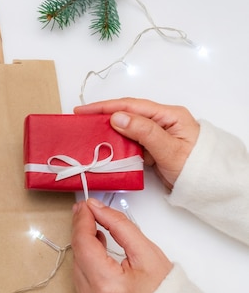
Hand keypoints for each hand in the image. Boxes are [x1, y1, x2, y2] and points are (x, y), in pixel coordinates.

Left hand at [72, 198, 172, 292]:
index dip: (82, 221)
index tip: (85, 206)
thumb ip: (120, 226)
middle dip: (82, 231)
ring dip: (84, 248)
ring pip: (77, 267)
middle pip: (78, 254)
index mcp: (109, 286)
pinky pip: (80, 281)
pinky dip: (86, 265)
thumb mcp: (147, 253)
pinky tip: (95, 254)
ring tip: (95, 233)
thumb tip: (96, 208)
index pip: (83, 244)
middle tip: (87, 212)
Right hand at [74, 97, 199, 188]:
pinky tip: (105, 148)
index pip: (130, 106)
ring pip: (126, 129)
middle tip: (80, 121)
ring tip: (88, 134)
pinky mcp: (153, 147)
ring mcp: (156, 134)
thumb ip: (144, 132)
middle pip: (126, 114)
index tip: (83, 111)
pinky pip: (130, 142)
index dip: (104, 107)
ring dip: (107, 132)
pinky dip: (116, 145)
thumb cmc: (198, 168)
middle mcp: (161, 121)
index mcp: (168, 115)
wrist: (212, 187)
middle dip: (102, 116)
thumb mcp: (169, 149)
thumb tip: (117, 117)